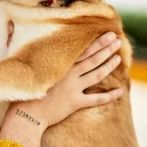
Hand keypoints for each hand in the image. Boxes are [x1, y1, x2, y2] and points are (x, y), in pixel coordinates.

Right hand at [5, 31, 123, 129]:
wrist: (26, 113)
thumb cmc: (27, 90)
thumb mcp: (37, 70)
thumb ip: (48, 60)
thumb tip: (53, 50)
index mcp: (60, 65)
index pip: (83, 50)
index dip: (98, 42)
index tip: (109, 34)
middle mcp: (69, 74)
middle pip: (93, 59)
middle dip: (107, 49)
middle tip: (118, 40)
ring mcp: (73, 88)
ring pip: (96, 75)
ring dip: (109, 66)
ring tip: (119, 58)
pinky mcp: (75, 103)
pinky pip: (96, 99)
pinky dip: (109, 96)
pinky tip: (120, 92)